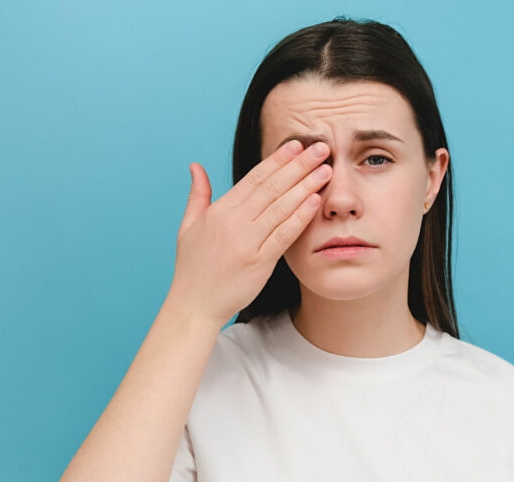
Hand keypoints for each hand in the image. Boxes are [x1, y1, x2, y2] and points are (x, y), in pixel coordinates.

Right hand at [165, 139, 331, 327]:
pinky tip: (315, 201)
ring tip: (325, 169)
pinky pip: (284, 235)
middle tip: (321, 148)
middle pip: (272, 187)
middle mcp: (234, 222)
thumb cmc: (192, 267)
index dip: (277, 160)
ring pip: (281, 207)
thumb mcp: (188, 226)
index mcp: (219, 211)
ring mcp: (247, 242)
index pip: (254, 178)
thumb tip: (195, 166)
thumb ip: (198, 194)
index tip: (296, 145)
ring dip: (306, 186)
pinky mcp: (259, 262)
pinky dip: (300, 216)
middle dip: (299, 165)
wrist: (194, 304)